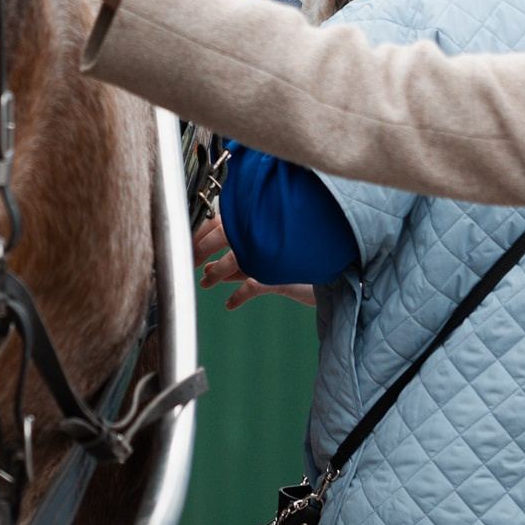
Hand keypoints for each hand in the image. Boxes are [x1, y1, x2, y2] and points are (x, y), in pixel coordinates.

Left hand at [191, 216, 316, 309]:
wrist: (336, 275)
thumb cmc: (299, 266)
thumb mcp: (266, 263)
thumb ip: (240, 261)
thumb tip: (206, 268)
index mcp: (263, 224)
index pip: (225, 220)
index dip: (204, 232)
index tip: (189, 244)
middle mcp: (267, 236)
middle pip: (226, 235)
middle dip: (204, 249)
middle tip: (191, 262)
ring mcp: (274, 256)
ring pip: (237, 260)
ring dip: (218, 272)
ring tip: (205, 282)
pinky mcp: (282, 277)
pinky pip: (254, 286)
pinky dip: (239, 296)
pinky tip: (229, 304)